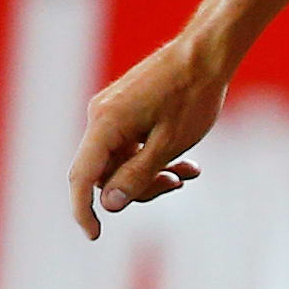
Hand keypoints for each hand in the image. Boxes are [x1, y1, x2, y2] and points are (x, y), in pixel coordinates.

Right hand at [67, 31, 230, 238]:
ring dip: (152, 173)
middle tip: (175, 186)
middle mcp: (101, 116)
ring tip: (189, 173)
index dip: (83, 210)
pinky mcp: (126, 109)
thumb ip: (137, 177)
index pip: (82, 177)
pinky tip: (187, 163)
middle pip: (105, 172)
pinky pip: (131, 145)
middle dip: (138, 187)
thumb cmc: (192, 96)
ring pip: (122, 160)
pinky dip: (154, 157)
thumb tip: (108, 205)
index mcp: (105, 123)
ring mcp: (112, 111)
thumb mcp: (169, 145)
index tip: (95, 235)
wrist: (207, 54)